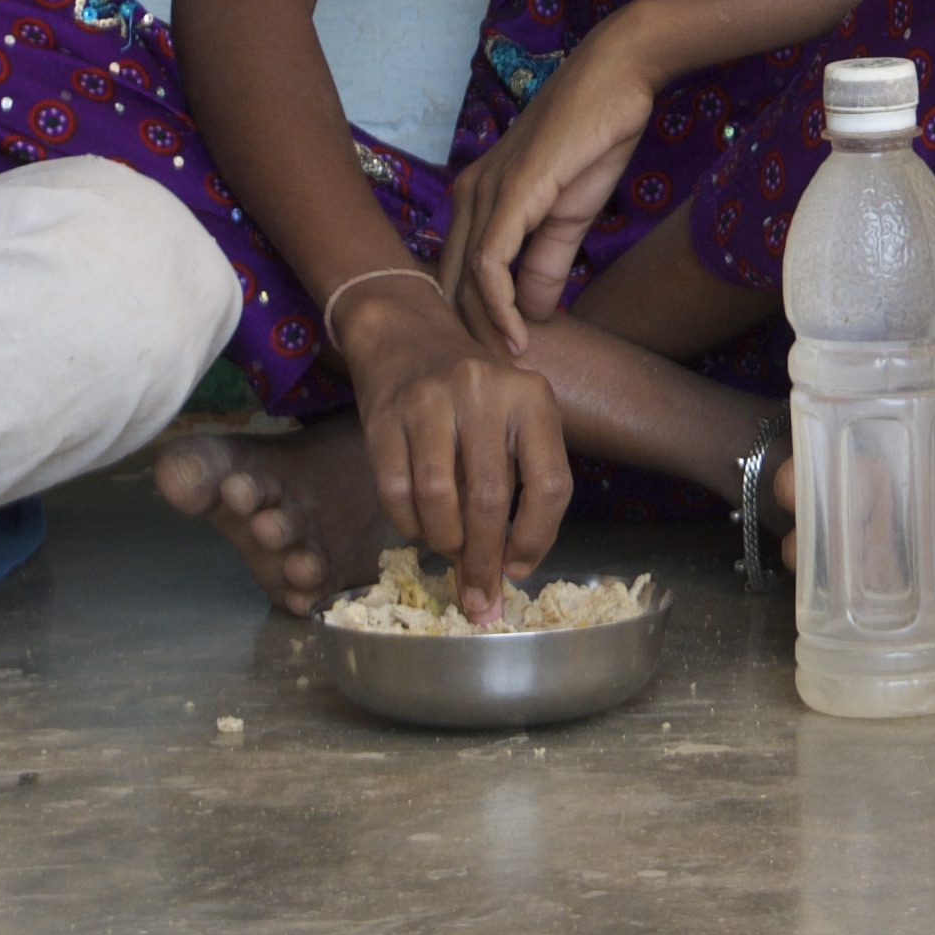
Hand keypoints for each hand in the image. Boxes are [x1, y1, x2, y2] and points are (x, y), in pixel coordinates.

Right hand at [334, 259, 575, 608]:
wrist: (405, 336)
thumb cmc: (471, 397)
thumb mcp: (510, 424)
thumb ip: (516, 491)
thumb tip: (501, 584)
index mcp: (532, 397)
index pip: (550, 485)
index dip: (537, 540)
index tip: (518, 571)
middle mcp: (485, 392)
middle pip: (491, 501)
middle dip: (484, 562)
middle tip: (479, 599)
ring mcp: (431, 401)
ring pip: (441, 501)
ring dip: (445, 543)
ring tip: (448, 549)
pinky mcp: (385, 416)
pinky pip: (396, 493)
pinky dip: (409, 525)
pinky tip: (418, 526)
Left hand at [438, 34, 671, 355]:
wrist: (616, 77)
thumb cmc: (594, 138)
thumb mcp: (569, 214)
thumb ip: (547, 263)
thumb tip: (534, 315)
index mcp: (477, 200)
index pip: (457, 276)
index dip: (470, 323)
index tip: (495, 364)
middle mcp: (468, 196)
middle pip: (450, 285)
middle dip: (469, 337)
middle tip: (494, 383)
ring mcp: (485, 193)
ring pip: (464, 282)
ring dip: (484, 332)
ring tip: (509, 369)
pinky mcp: (510, 193)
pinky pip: (490, 264)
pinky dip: (500, 308)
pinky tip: (520, 337)